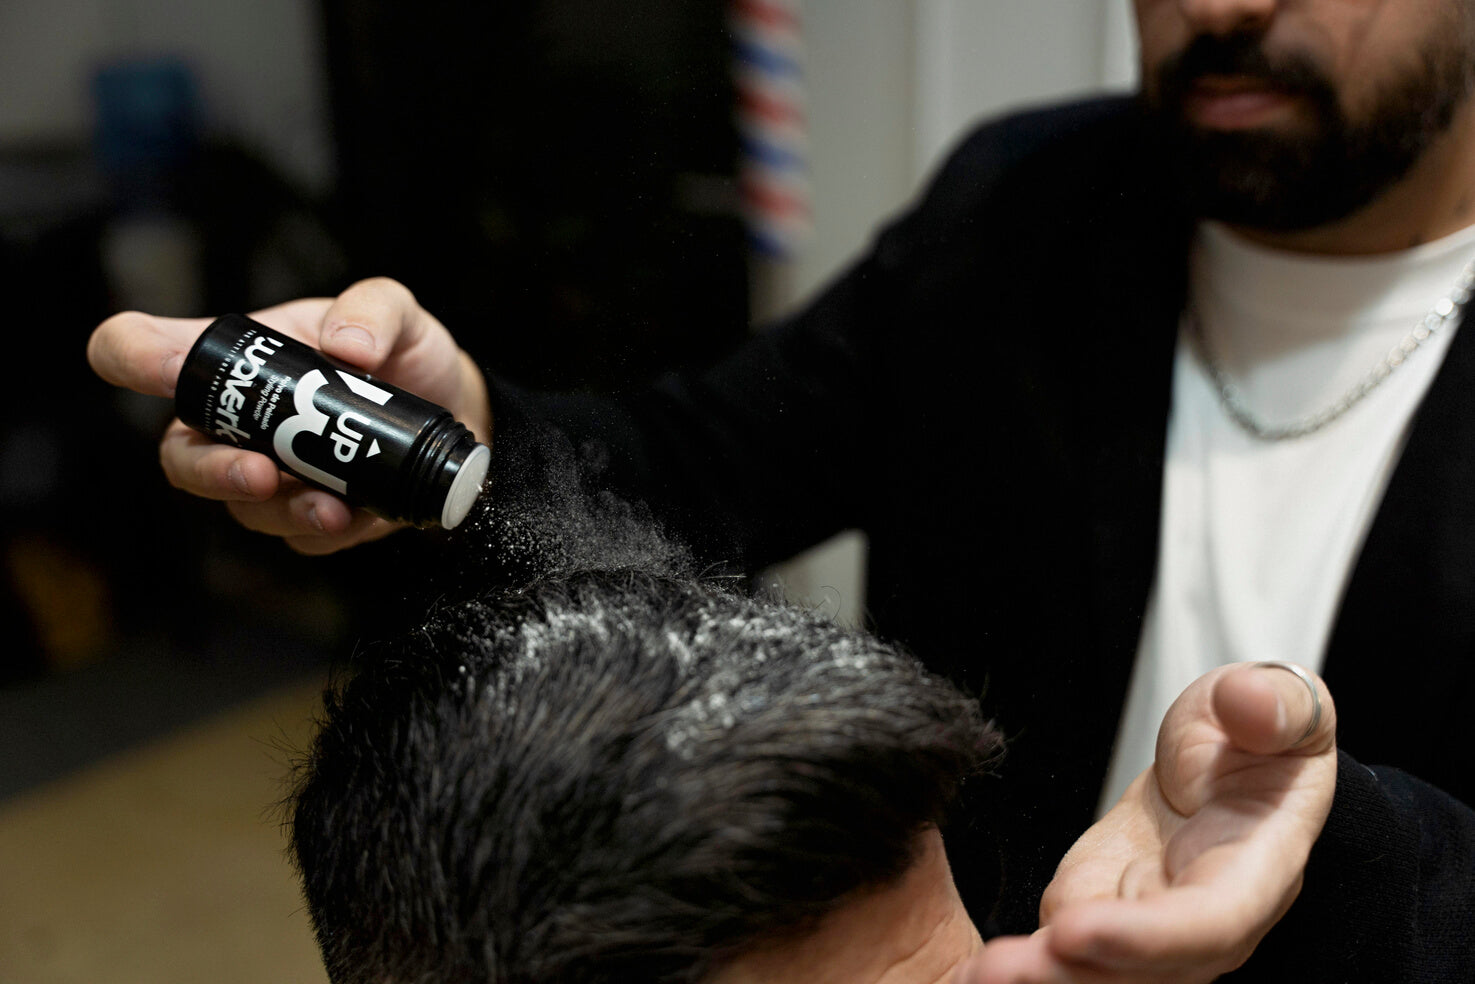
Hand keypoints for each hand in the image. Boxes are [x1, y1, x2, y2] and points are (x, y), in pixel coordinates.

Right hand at [86, 278, 491, 553]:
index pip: (150, 350)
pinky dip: (325, 531)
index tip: (150, 365)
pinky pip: (300, 537)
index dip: (131, 356)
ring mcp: (273, 475)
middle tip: (259, 473)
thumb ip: (375, 309)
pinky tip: (355, 517)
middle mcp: (242, 423)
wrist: (456, 412)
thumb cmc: (404, 355)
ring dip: (280, 510)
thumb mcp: (399, 313)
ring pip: (244, 507)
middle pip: (180, 455)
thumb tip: (348, 346)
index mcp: (243, 361)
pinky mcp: (312, 518)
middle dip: (210, 471)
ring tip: (329, 507)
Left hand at [955, 661, 1336, 983]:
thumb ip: (1273, 705)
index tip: (1074, 927)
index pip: (1208, 921)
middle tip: (997, 971)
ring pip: (1099, 973)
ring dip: (1038, 978)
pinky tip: (975, 974)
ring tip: (978, 976)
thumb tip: (1255, 703)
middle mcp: (1204, 920)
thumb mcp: (1276, 702)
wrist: (1224, 766)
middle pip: (1144, 970)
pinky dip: (1021, 969)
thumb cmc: (1256, 743)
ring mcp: (1149, 928)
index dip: (1144, 935)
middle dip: (1072, 975)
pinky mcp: (1101, 919)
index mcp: (1256, 870)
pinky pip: (1061, 954)